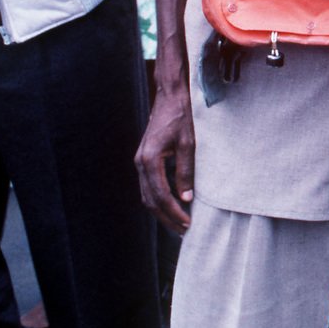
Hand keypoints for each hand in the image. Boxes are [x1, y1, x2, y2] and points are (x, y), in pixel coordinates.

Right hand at [134, 81, 194, 233]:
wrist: (169, 97)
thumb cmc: (180, 117)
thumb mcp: (188, 144)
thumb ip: (185, 171)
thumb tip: (186, 198)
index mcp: (150, 160)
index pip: (160, 195)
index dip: (174, 212)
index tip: (187, 223)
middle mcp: (140, 163)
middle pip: (150, 200)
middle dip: (166, 217)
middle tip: (184, 230)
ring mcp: (140, 162)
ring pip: (147, 195)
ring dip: (162, 211)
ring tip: (179, 222)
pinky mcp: (144, 160)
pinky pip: (149, 186)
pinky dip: (159, 199)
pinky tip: (172, 205)